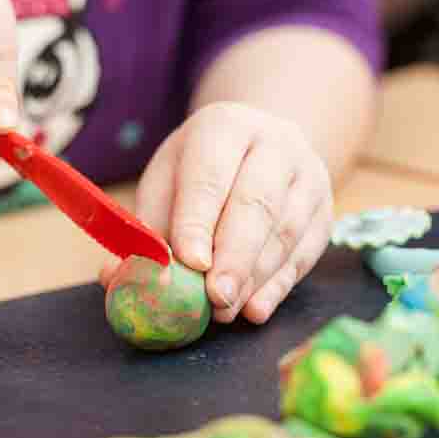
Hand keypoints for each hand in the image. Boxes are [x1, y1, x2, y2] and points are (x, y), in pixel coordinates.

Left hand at [102, 103, 333, 323]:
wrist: (262, 147)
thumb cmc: (202, 170)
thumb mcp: (167, 182)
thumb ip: (147, 228)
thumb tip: (114, 276)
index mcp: (224, 126)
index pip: (210, 176)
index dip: (199, 221)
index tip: (189, 262)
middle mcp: (275, 143)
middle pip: (257, 203)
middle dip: (234, 256)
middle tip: (214, 298)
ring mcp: (308, 176)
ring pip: (284, 231)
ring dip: (253, 278)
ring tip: (225, 311)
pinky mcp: (325, 211)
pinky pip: (304, 253)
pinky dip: (278, 286)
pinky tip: (255, 309)